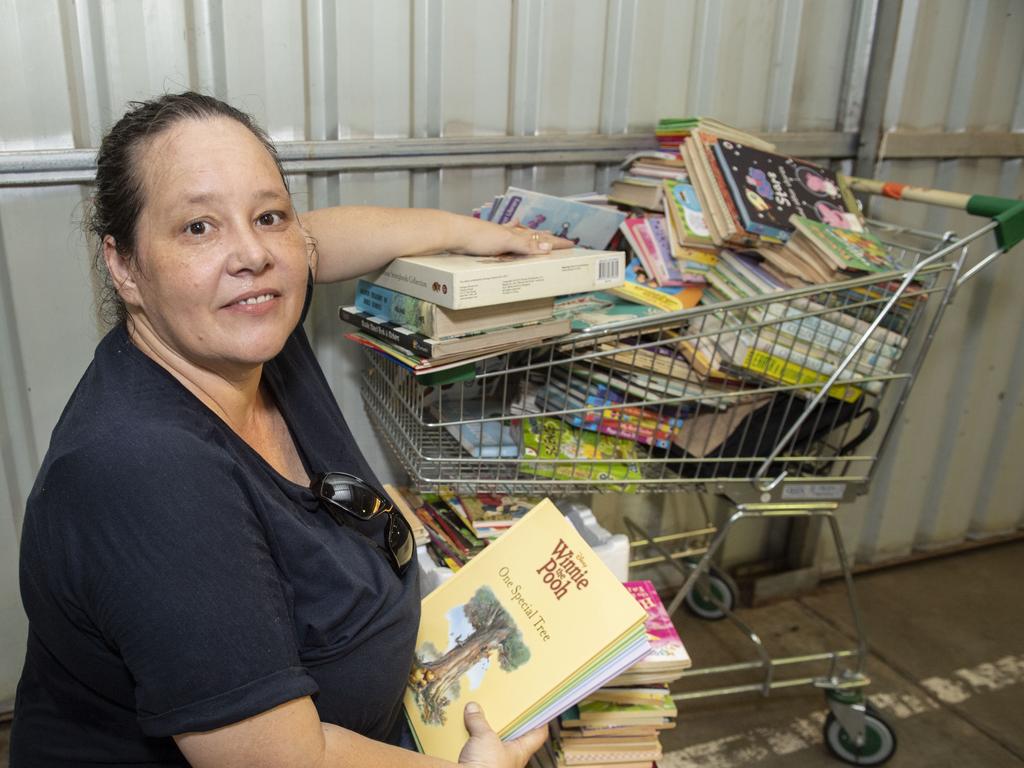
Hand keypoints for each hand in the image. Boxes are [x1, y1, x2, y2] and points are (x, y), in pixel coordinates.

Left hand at [454, 217, 574, 257]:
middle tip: (557, 238)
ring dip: (528, 237)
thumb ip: (525, 245)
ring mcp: (496, 235)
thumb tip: (548, 246)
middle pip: (531, 234)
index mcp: (515, 233)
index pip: (541, 238)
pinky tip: (506, 234)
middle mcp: (507, 232)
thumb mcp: (505, 242)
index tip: (571, 244)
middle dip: (544, 237)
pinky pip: (503, 240)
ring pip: (517, 235)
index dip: (556, 242)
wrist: (451, 233)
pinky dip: (509, 237)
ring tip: (537, 234)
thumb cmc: (476, 236)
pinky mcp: (484, 240)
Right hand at [457, 702, 548, 767]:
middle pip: (514, 735)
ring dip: (487, 730)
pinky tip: (465, 729)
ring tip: (480, 714)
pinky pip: (477, 748)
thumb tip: (473, 708)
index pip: (538, 734)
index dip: (541, 720)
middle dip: (507, 721)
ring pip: (494, 741)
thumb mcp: (484, 737)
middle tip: (504, 706)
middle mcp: (509, 758)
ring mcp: (494, 761)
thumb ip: (479, 721)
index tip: (539, 708)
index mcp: (520, 751)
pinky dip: (472, 739)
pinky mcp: (478, 764)